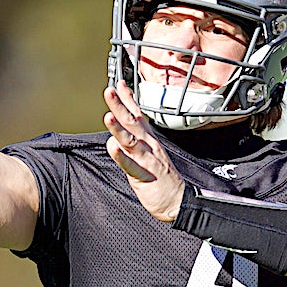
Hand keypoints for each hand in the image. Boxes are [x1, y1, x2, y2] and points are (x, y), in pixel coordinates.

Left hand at [103, 81, 185, 222]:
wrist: (178, 202)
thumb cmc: (161, 179)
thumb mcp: (147, 154)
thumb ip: (132, 142)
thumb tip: (116, 131)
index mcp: (149, 140)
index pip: (137, 115)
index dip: (128, 99)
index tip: (119, 84)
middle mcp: (149, 146)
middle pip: (132, 123)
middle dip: (120, 106)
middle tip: (109, 91)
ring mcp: (147, 160)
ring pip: (131, 141)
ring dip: (119, 128)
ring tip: (108, 116)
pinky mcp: (144, 176)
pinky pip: (131, 166)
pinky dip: (121, 156)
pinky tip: (113, 147)